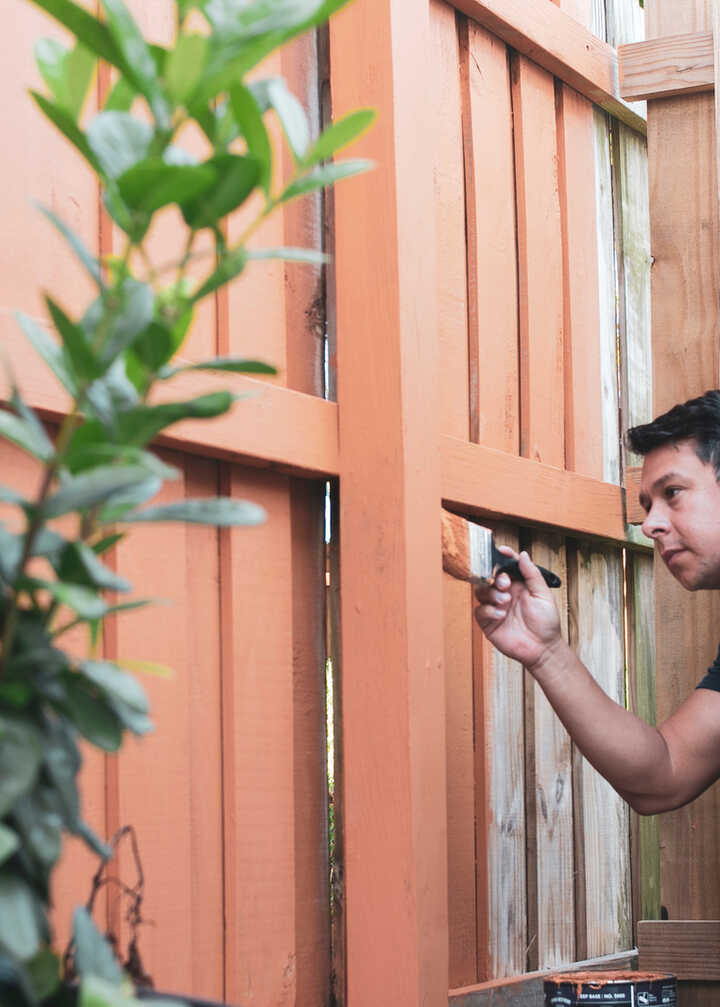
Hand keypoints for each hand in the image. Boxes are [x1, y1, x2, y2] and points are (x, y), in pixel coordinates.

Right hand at [474, 547, 562, 671]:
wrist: (543, 648)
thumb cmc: (546, 623)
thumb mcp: (543, 595)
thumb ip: (532, 574)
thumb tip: (523, 555)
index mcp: (518, 585)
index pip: (505, 567)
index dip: (502, 558)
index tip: (502, 552)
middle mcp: (505, 594)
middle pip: (489, 577)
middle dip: (495, 578)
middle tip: (505, 584)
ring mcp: (495, 607)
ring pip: (481, 592)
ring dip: (492, 594)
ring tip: (505, 601)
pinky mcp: (488, 622)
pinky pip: (479, 611)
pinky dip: (488, 610)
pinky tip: (501, 615)